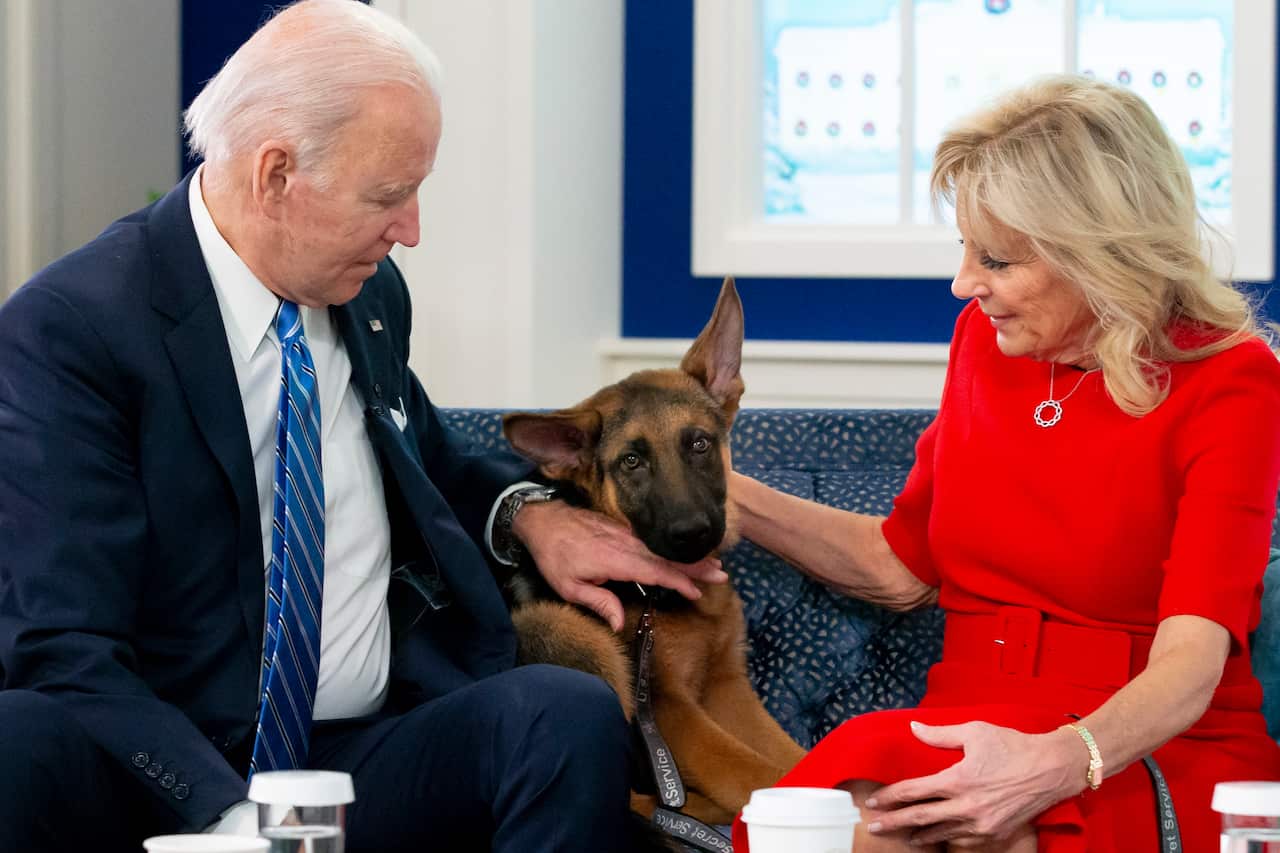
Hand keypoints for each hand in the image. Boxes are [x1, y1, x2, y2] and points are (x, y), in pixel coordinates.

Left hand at [512, 500, 727, 630]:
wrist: (544, 520)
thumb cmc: (554, 556)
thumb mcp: (568, 587)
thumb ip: (597, 603)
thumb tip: (619, 624)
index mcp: (614, 560)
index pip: (653, 571)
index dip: (677, 581)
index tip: (697, 590)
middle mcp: (625, 545)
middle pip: (666, 557)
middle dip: (695, 566)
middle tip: (722, 574)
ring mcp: (626, 536)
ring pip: (663, 548)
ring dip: (689, 557)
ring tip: (714, 565)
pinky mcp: (624, 531)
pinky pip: (654, 542)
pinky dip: (672, 550)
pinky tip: (685, 555)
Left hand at [864, 721, 1087, 846]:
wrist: (1053, 769)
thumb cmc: (1013, 745)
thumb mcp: (975, 732)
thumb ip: (940, 734)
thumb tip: (913, 727)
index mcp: (957, 780)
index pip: (913, 792)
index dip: (890, 797)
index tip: (874, 801)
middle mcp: (966, 806)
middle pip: (920, 818)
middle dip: (894, 823)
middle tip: (875, 826)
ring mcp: (981, 824)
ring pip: (941, 834)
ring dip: (919, 835)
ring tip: (904, 836)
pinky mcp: (996, 834)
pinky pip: (964, 841)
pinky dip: (948, 840)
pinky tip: (939, 838)